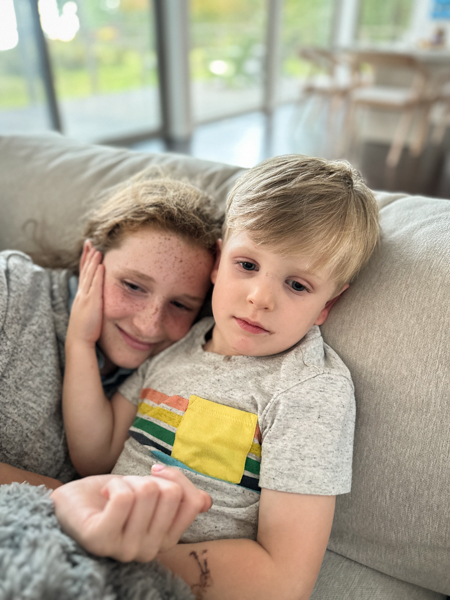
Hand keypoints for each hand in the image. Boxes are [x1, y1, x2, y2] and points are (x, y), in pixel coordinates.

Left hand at [51, 470, 211, 561]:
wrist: (74, 500)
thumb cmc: (115, 494)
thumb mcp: (155, 489)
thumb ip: (182, 495)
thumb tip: (206, 501)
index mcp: (166, 540)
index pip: (193, 501)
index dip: (175, 477)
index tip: (155, 475)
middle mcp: (150, 552)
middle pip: (170, 493)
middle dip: (148, 479)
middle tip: (130, 489)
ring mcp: (126, 550)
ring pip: (147, 492)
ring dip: (127, 482)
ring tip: (113, 494)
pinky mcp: (102, 540)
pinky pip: (124, 497)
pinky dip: (114, 485)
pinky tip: (103, 496)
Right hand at [67, 240, 103, 347]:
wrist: (79, 341)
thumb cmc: (85, 331)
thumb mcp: (88, 314)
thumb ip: (92, 306)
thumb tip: (97, 302)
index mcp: (81, 296)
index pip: (83, 275)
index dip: (86, 262)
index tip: (88, 250)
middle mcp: (81, 294)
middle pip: (84, 271)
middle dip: (86, 256)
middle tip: (89, 242)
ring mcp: (85, 297)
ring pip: (89, 275)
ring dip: (92, 261)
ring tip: (96, 248)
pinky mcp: (91, 302)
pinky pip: (95, 284)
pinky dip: (97, 273)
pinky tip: (101, 264)